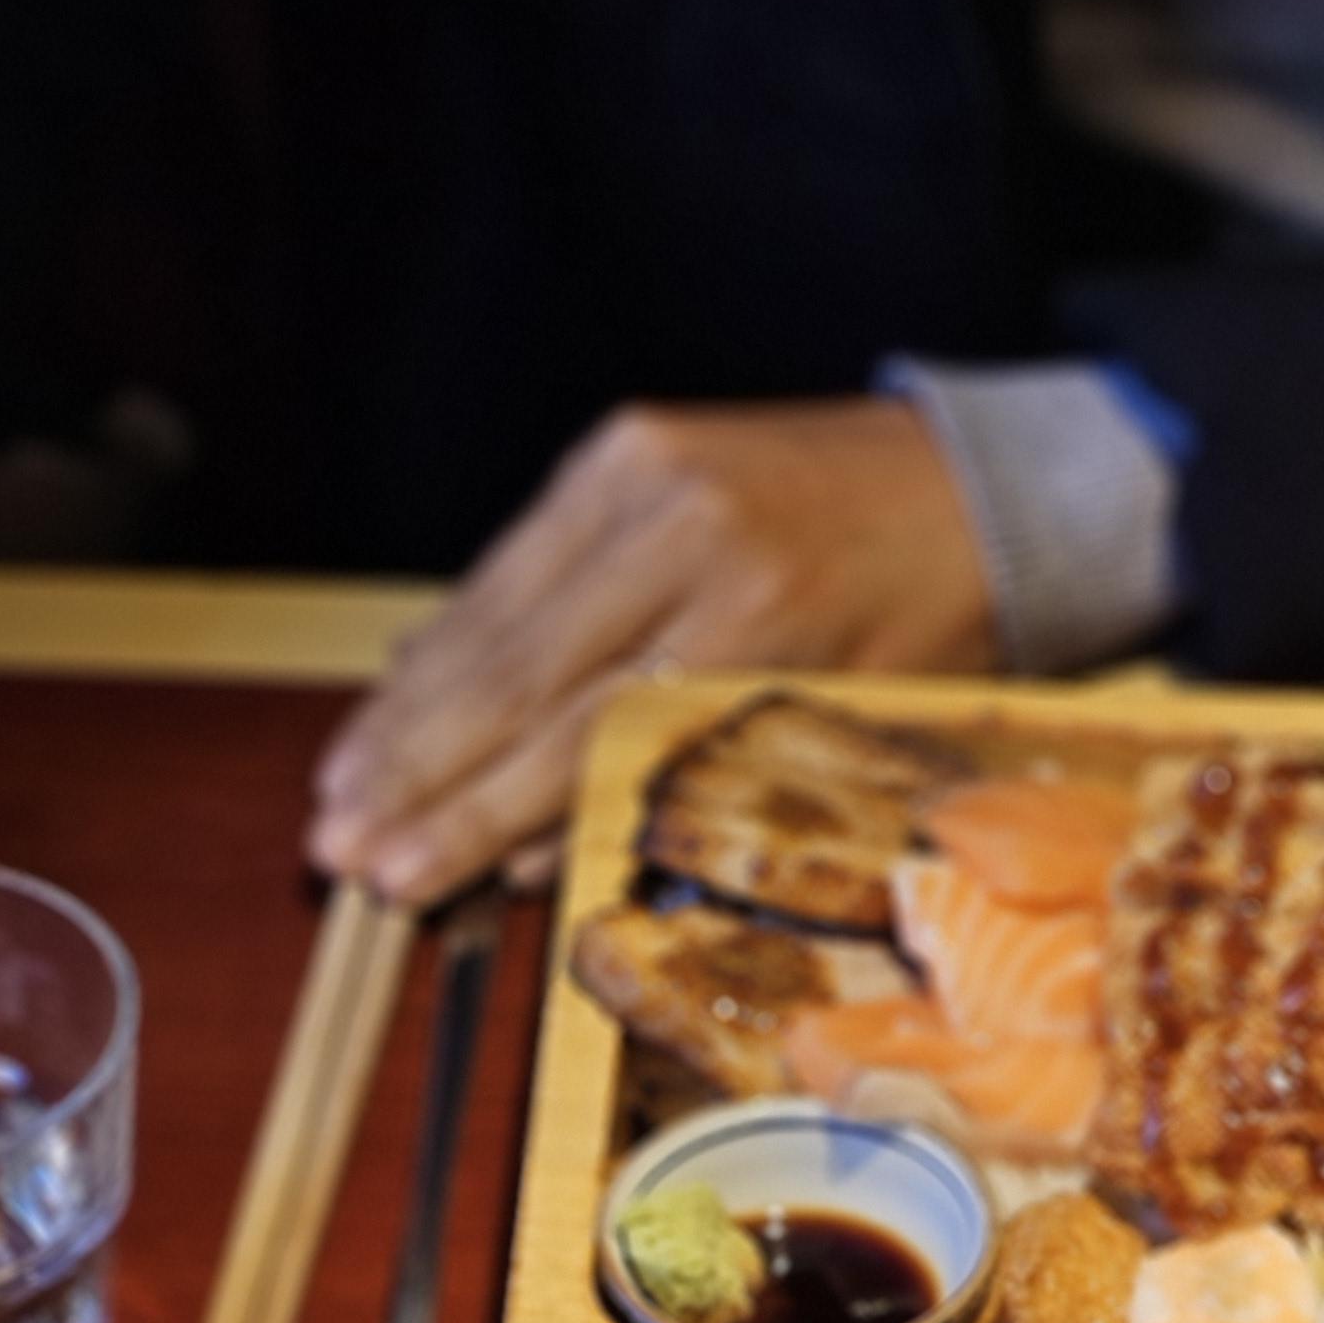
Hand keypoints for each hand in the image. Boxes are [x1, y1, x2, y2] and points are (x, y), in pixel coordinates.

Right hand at [305, 397, 996, 904]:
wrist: (989, 481)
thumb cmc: (935, 622)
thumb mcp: (845, 720)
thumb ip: (692, 777)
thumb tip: (536, 857)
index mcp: (758, 616)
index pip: (579, 735)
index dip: (477, 817)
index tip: (400, 875)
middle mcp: (686, 535)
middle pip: (515, 676)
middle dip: (414, 773)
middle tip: (334, 847)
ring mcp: (644, 477)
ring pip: (495, 613)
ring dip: (405, 710)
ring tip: (338, 790)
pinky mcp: (622, 448)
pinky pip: (514, 559)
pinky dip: (450, 634)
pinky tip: (395, 697)